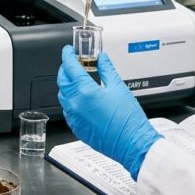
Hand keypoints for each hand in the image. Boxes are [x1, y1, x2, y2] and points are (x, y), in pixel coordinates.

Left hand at [57, 45, 161, 179]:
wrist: (132, 144)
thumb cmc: (128, 120)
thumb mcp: (119, 88)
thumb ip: (107, 69)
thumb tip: (101, 58)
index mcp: (85, 91)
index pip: (69, 67)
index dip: (67, 56)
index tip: (68, 51)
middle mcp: (75, 104)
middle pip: (62, 80)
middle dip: (65, 69)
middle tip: (73, 63)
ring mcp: (74, 117)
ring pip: (62, 95)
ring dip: (66, 84)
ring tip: (77, 79)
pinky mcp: (76, 127)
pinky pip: (67, 109)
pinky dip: (69, 100)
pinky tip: (80, 98)